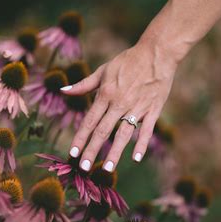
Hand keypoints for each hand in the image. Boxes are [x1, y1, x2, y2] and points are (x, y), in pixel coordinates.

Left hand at [61, 39, 177, 171]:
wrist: (156, 53)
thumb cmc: (128, 60)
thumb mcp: (104, 69)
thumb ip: (84, 84)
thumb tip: (63, 91)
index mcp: (106, 93)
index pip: (89, 120)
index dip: (80, 138)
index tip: (73, 153)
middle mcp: (120, 102)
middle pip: (103, 131)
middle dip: (92, 150)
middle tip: (84, 168)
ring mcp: (137, 107)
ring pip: (124, 134)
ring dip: (115, 152)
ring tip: (108, 168)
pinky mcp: (153, 109)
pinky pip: (147, 129)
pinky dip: (142, 144)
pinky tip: (137, 158)